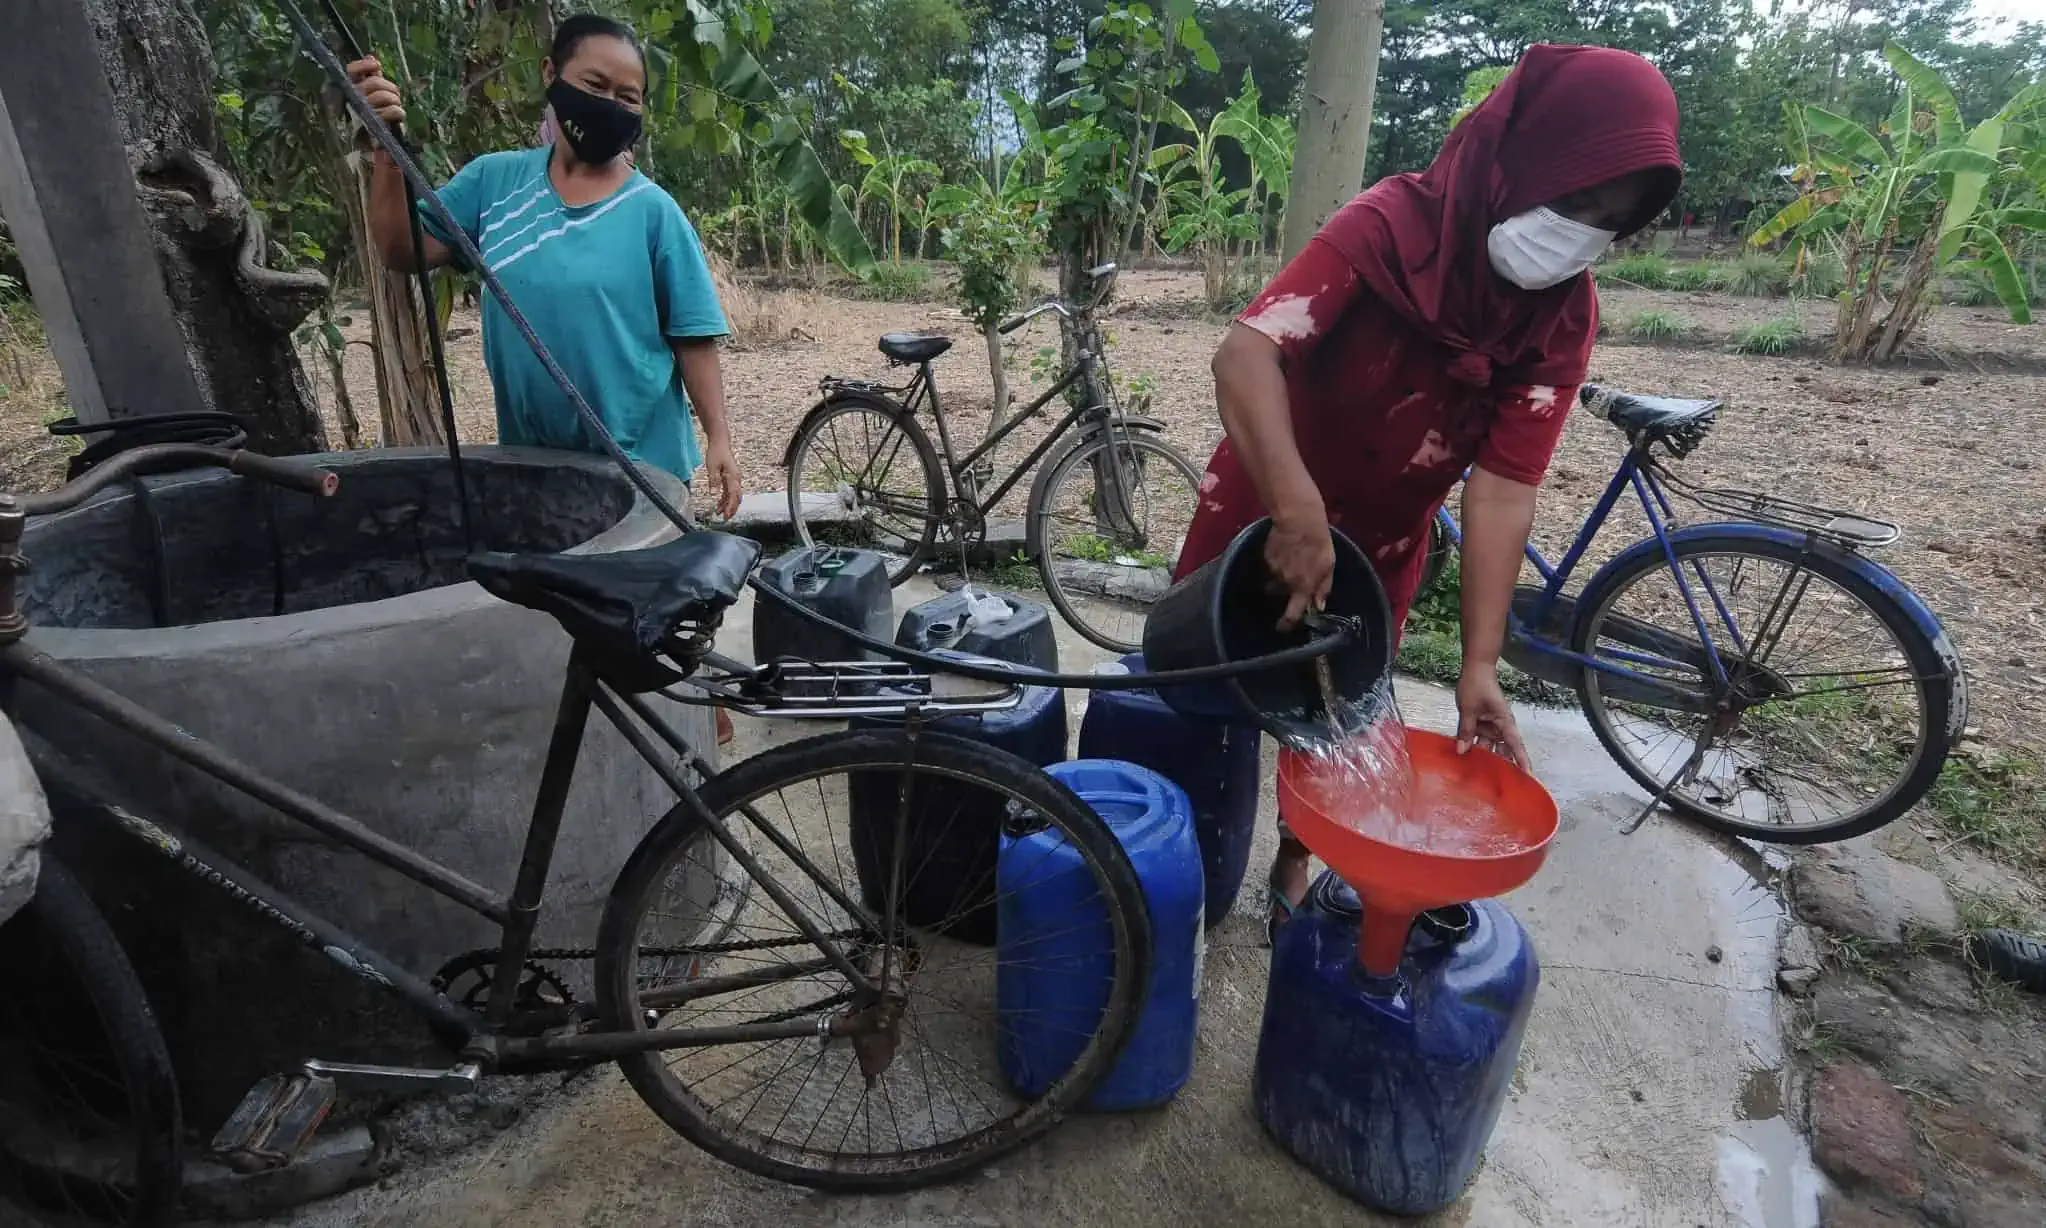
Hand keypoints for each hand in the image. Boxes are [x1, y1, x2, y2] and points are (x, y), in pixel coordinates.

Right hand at [345, 56, 404, 126]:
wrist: (379, 143)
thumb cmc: (375, 117)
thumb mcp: (373, 95)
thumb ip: (371, 77)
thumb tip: (370, 57)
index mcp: (349, 92)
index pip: (351, 72)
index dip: (363, 66)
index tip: (376, 64)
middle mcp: (352, 102)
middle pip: (374, 83)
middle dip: (389, 87)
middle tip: (394, 94)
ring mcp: (363, 115)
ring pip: (383, 96)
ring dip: (395, 100)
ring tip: (394, 106)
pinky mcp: (375, 128)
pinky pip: (391, 111)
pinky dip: (398, 112)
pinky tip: (398, 117)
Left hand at [702, 441, 742, 519]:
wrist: (720, 442)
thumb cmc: (716, 453)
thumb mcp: (712, 466)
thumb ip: (714, 481)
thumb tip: (714, 494)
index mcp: (733, 477)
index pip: (734, 495)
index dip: (730, 507)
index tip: (726, 515)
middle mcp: (736, 479)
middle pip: (736, 498)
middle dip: (732, 509)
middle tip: (725, 519)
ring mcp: (734, 479)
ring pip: (733, 496)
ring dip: (727, 505)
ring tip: (719, 513)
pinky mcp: (730, 478)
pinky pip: (729, 491)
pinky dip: (725, 499)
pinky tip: (719, 504)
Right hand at [1264, 505, 1333, 630]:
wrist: (1299, 521)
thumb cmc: (1320, 544)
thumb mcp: (1329, 567)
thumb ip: (1323, 588)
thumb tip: (1319, 606)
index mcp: (1302, 587)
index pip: (1291, 614)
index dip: (1286, 624)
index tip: (1282, 628)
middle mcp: (1285, 583)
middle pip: (1280, 593)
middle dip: (1285, 589)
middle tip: (1294, 574)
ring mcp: (1272, 570)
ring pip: (1274, 578)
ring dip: (1280, 574)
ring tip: (1290, 558)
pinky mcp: (1265, 557)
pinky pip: (1270, 565)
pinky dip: (1276, 561)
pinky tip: (1284, 549)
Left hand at [1456, 664, 1530, 769]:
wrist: (1475, 670)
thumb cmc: (1477, 685)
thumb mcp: (1469, 709)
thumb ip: (1466, 730)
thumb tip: (1462, 750)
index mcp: (1504, 722)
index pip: (1515, 744)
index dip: (1522, 760)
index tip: (1529, 775)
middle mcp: (1500, 726)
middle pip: (1503, 749)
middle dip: (1501, 765)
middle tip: (1497, 784)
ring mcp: (1491, 726)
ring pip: (1490, 746)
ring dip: (1484, 757)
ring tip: (1478, 775)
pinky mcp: (1482, 724)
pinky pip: (1480, 739)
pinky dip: (1474, 747)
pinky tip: (1466, 757)